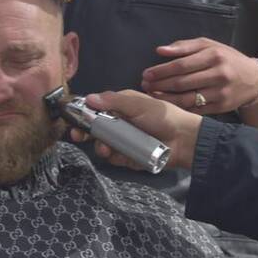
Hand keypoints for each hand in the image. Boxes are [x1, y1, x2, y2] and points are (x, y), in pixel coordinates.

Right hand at [70, 90, 202, 169]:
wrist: (185, 139)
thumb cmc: (162, 116)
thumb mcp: (137, 104)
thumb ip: (113, 101)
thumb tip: (88, 98)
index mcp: (121, 108)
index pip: (96, 110)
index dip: (83, 116)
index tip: (73, 122)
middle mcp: (121, 124)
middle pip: (96, 131)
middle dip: (87, 134)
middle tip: (79, 137)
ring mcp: (125, 142)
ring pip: (104, 146)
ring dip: (102, 148)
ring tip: (107, 149)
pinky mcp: (131, 158)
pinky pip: (117, 159)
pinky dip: (118, 158)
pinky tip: (122, 156)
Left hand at [141, 38, 257, 113]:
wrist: (253, 80)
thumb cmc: (226, 59)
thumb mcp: (209, 46)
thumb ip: (185, 46)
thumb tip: (160, 50)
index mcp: (214, 56)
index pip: (181, 65)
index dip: (161, 70)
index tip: (146, 74)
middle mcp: (218, 74)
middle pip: (182, 82)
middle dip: (160, 85)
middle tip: (145, 85)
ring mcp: (220, 93)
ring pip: (187, 99)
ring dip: (166, 99)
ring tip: (152, 95)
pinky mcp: (221, 107)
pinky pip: (195, 110)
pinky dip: (179, 109)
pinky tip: (167, 105)